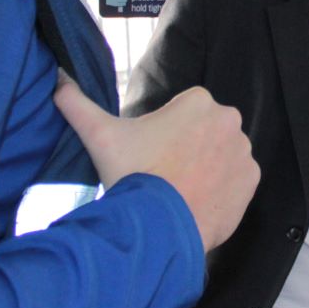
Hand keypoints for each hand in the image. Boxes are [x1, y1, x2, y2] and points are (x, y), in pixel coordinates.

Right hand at [54, 75, 258, 251]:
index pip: (184, 112)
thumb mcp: (100, 136)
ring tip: (179, 189)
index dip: (166, 134)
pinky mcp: (251, 180)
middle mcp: (228, 120)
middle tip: (164, 173)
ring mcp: (243, 151)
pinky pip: (237, 180)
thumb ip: (77, 103)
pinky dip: (222, 189)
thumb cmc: (133, 175)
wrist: (159, 228)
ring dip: (206, 167)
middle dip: (189, 148)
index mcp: (199, 101)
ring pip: (221, 155)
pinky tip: (197, 200)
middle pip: (204, 132)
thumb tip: (57, 79)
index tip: (152, 154)